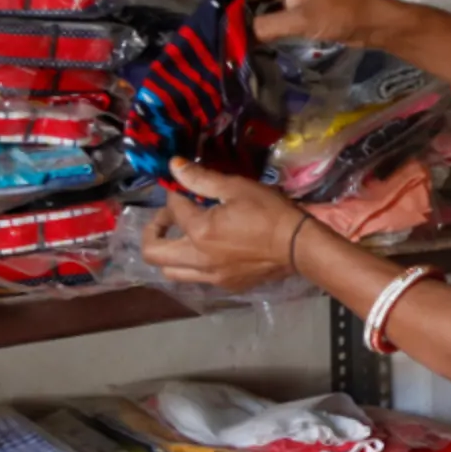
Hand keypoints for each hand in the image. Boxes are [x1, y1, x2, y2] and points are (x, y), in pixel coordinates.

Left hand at [141, 159, 312, 291]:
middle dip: (154, 231)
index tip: (182, 188)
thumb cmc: (269, 212)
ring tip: (183, 236)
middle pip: (153, 254)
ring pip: (170, 271)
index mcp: (199, 232)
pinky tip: (205, 250)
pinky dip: (190, 264)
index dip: (173, 195)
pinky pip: (194, 278)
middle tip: (167, 218)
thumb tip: (173, 166)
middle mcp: (198, 259)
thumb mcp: (236, 188)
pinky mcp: (224, 285)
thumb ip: (200, 179)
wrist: (298, 246)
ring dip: (168, 253)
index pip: (172, 211)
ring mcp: (211, 277)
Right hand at [234, 0, 382, 46]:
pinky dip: (262, 23)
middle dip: (235, 12)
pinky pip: (271, 11)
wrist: (368, 21)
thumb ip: (266, 27)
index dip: (227, 6)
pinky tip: (253, 40)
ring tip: (233, 41)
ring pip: (259, 3)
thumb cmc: (336, 17)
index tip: (214, 28)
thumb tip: (237, 37)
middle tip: (222, 37)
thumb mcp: (299, 22)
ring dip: (248, 19)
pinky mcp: (297, 6)